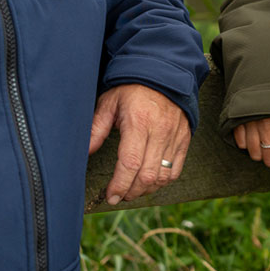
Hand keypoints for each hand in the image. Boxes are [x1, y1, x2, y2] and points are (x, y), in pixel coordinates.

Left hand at [89, 85, 190, 204]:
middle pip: (147, 175)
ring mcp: (174, 137)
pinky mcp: (184, 140)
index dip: (119, 184)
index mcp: (138, 122)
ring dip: (146, 190)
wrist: (163, 75)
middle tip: (118, 195)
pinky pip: (176, 170)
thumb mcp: (109, 103)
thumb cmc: (132, 89)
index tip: (110, 195)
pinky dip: (162, 182)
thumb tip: (85, 152)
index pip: (130, 162)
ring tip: (132, 190)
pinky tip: (150, 182)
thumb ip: (96, 129)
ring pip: (163, 176)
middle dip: (130, 191)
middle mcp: (159, 131)